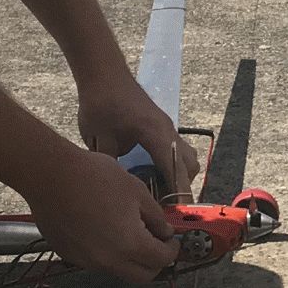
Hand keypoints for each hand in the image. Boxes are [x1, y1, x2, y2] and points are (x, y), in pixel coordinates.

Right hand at [29, 144, 178, 280]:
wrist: (50, 175)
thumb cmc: (95, 176)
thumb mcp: (136, 190)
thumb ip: (155, 216)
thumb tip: (164, 231)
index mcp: (130, 244)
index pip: (161, 260)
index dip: (171, 251)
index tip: (171, 241)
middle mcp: (108, 261)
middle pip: (142, 276)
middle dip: (154, 263)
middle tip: (156, 243)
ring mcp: (86, 261)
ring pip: (117, 270)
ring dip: (129, 258)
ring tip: (127, 231)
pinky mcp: (69, 255)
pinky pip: (95, 261)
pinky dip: (106, 252)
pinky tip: (101, 229)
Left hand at [78, 70, 199, 198]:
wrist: (102, 72)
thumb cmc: (100, 103)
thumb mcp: (99, 139)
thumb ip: (112, 165)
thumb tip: (117, 189)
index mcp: (155, 134)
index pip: (175, 169)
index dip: (178, 194)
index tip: (177, 216)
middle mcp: (168, 130)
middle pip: (188, 165)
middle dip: (181, 188)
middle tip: (164, 208)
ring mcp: (167, 127)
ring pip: (186, 156)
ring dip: (178, 176)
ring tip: (159, 194)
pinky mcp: (162, 125)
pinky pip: (177, 150)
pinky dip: (171, 165)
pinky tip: (152, 175)